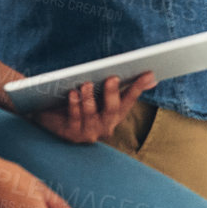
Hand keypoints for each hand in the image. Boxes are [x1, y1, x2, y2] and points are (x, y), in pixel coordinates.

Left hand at [31, 73, 154, 143]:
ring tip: (86, 84)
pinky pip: (73, 118)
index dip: (139, 87)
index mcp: (116, 115)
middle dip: (112, 93)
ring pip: (90, 114)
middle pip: (112, 110)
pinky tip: (72, 93)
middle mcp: (105, 126)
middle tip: (112, 78)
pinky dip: (73, 105)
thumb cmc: (82, 105)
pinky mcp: (71, 134)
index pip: (130, 99)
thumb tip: (152, 77)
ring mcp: (89, 132)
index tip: (148, 73)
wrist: (54, 120)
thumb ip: (123, 87)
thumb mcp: (103, 96)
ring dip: (89, 98)